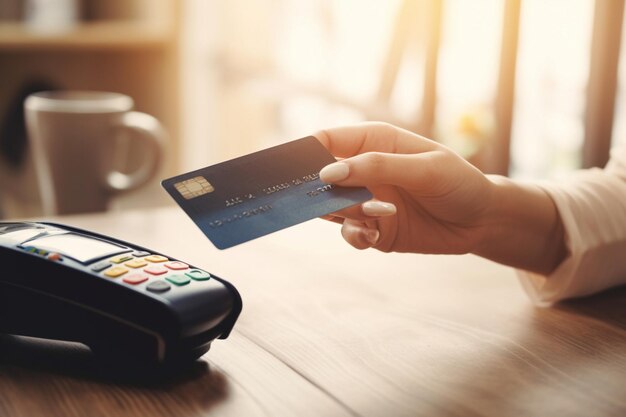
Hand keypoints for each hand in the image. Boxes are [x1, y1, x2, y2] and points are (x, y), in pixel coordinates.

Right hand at [316, 122, 493, 253]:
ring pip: (331, 207)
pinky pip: (349, 233)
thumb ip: (378, 168)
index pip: (327, 140)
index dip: (306, 152)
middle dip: (314, 190)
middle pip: (321, 177)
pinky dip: (354, 236)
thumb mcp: (426, 169)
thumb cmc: (459, 183)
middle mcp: (365, 170)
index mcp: (374, 142)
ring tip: (374, 215)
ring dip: (343, 213)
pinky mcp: (374, 228)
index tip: (291, 170)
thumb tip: (328, 173)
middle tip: (315, 200)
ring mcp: (366, 201)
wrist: (482, 221)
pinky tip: (373, 235)